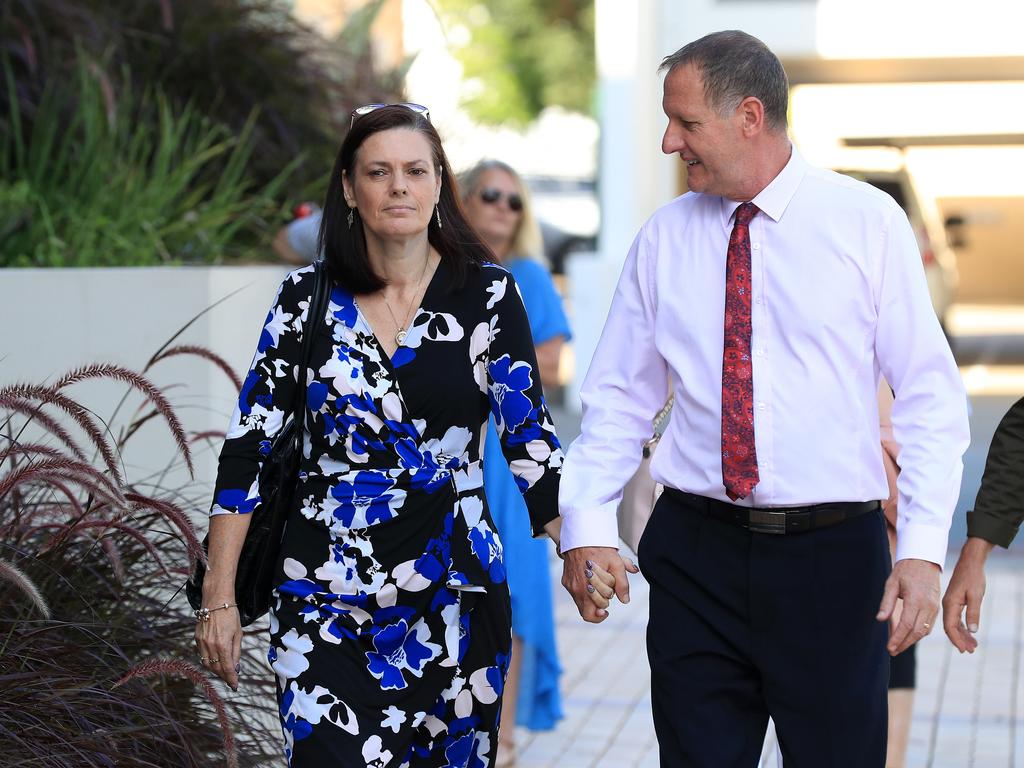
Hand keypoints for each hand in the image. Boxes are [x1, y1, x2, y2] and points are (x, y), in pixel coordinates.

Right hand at [194, 602, 242, 689]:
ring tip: (224, 671)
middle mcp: (210, 645)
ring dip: (215, 670)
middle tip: (231, 679)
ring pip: (207, 664)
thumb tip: (236, 667)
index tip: (235, 686)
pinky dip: (209, 660)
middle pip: (216, 668)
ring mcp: (201, 642)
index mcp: (222, 644)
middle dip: (224, 676)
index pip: (227, 668)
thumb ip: (236, 652)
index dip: (231, 679)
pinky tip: (215, 660)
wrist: (216, 600)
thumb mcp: (238, 633)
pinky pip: (202, 655)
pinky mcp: (197, 639)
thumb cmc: (230, 615)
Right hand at [560, 546, 638, 623]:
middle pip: (587, 610)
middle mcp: (576, 589)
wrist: (581, 536)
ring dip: (591, 598)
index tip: (606, 611)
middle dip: (599, 604)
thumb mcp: (616, 563)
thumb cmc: (600, 549)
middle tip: (606, 593)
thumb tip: (625, 601)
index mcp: (588, 587)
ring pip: (580, 602)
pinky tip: (590, 580)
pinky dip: (583, 590)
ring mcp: (570, 585)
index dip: (602, 613)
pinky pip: (574, 592)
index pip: (594, 612)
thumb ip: (622, 584)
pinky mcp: (566, 580)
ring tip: (599, 586)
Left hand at [876, 558, 940, 654]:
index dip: (898, 638)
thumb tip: (880, 620)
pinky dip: (919, 633)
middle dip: (904, 643)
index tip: (889, 647)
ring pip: (925, 630)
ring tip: (898, 647)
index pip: (906, 625)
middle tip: (892, 651)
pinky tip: (909, 637)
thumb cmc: (905, 571)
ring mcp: (934, 607)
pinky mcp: (937, 608)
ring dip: (912, 641)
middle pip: (917, 631)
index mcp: (916, 599)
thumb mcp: (891, 583)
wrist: (924, 560)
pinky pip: (929, 625)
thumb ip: (886, 602)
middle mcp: (928, 606)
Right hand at [942, 537, 994, 652]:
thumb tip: (972, 631)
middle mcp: (948, 605)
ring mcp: (951, 603)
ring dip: (962, 635)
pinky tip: (969, 633)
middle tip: (970, 651)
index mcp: (950, 604)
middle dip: (960, 640)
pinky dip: (963, 627)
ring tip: (973, 646)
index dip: (956, 639)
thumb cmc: (973, 577)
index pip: (950, 626)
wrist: (970, 562)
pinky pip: (956, 618)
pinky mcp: (955, 601)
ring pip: (954, 624)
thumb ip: (973, 613)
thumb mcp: (976, 595)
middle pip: (951, 627)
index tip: (964, 650)